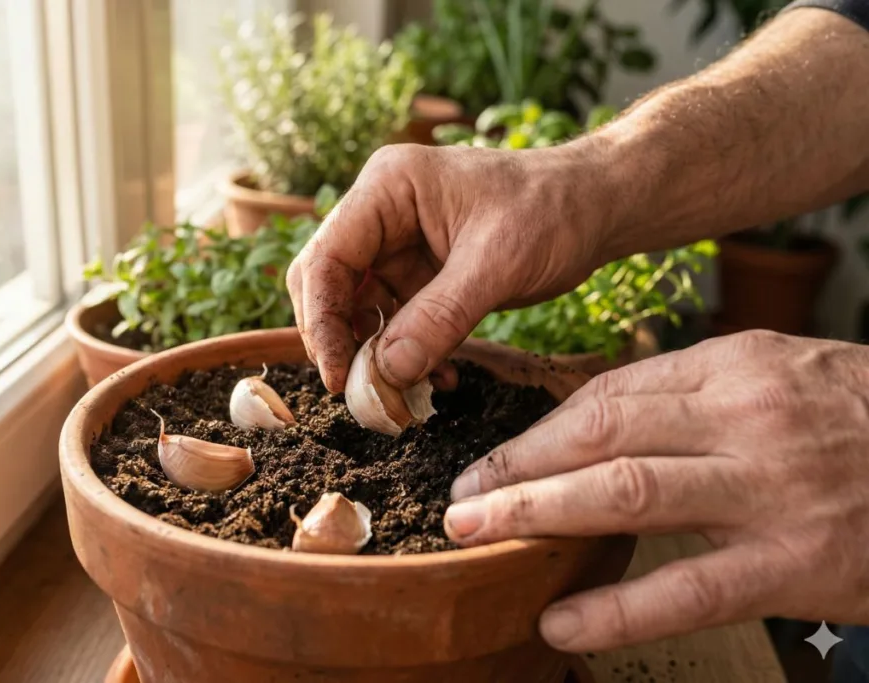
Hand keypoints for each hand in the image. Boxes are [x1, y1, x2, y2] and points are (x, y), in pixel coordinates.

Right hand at [286, 142, 620, 392]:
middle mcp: (382, 213)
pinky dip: (406, 353)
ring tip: (406, 394)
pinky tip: (437, 377)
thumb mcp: (497, 265)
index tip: (337, 377)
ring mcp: (399, 245)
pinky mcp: (420, 274)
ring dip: (376, 355)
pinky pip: (394, 321)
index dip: (321, 321)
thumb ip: (438, 318)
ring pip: (358, 309)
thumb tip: (385, 374)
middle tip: (362, 391)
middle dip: (341, 340)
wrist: (597, 207)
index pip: (326, 259)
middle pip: (328, 283)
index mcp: (388, 188)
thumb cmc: (553, 211)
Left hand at [445, 330, 868, 651]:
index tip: (495, 458)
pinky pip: (687, 589)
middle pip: (600, 435)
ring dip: (538, 515)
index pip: (609, 394)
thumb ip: (696, 392)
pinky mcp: (794, 563)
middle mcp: (744, 418)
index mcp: (735, 366)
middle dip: (518, 468)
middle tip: (460, 497)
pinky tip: (562, 622)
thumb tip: (598, 421)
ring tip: (477, 535)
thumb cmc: (858, 420)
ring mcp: (769, 491)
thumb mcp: (782, 376)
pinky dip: (615, 609)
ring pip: (627, 494)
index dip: (540, 431)